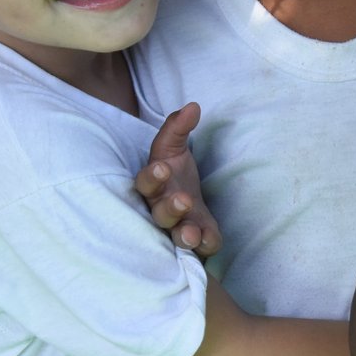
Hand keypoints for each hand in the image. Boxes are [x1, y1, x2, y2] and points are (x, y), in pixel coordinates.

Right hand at [133, 102, 220, 257]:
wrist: (188, 201)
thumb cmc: (175, 175)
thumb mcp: (174, 148)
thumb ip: (178, 127)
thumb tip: (192, 107)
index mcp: (154, 185)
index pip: (146, 182)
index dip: (152, 176)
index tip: (163, 168)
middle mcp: (161, 208)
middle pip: (160, 213)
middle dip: (170, 208)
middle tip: (183, 201)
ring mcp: (178, 227)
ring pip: (176, 235)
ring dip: (184, 234)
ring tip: (192, 234)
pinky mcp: (198, 239)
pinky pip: (201, 248)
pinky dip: (206, 245)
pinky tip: (210, 240)